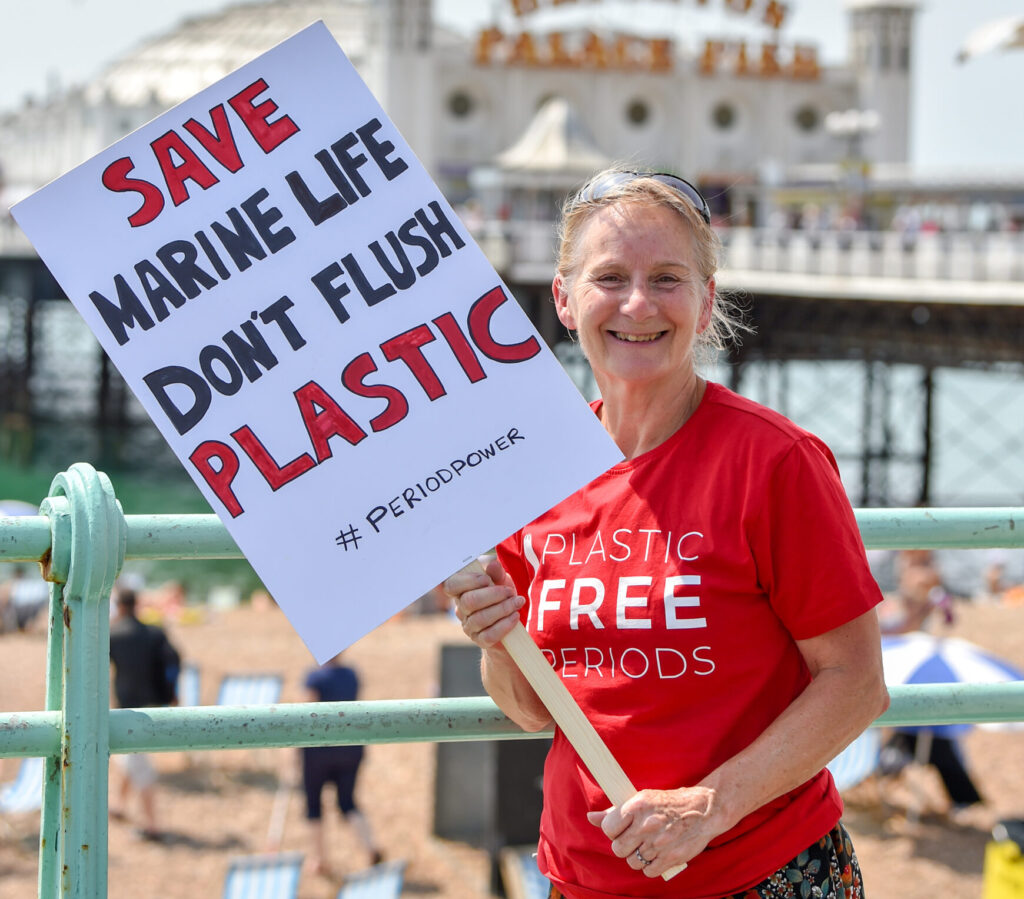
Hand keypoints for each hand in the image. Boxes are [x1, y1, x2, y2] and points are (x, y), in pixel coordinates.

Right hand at [443, 556, 523, 648]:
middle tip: (509, 592)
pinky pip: (489, 635)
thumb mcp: (501, 581)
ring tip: (518, 602)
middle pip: (469, 601)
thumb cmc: (501, 597)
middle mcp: (461, 610)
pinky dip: (505, 625)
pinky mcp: (480, 640)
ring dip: (503, 608)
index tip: (487, 579)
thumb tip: (493, 565)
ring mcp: (469, 627)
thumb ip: (496, 573)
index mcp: (461, 591)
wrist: (510, 623)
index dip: (467, 581)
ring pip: (480, 618)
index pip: (451, 585)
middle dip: (493, 595)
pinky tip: (515, 616)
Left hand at [587, 786, 719, 877]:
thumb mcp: (641, 799)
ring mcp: (658, 843)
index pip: (608, 829)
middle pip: (618, 849)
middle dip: (625, 845)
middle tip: (636, 838)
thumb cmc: (669, 803)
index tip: (622, 828)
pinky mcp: (670, 858)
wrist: (703, 809)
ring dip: (638, 857)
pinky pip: (648, 872)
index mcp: (636, 806)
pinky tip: (658, 854)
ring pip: (632, 862)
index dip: (613, 831)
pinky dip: (651, 866)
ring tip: (649, 845)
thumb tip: (590, 818)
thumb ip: (615, 811)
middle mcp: (646, 825)